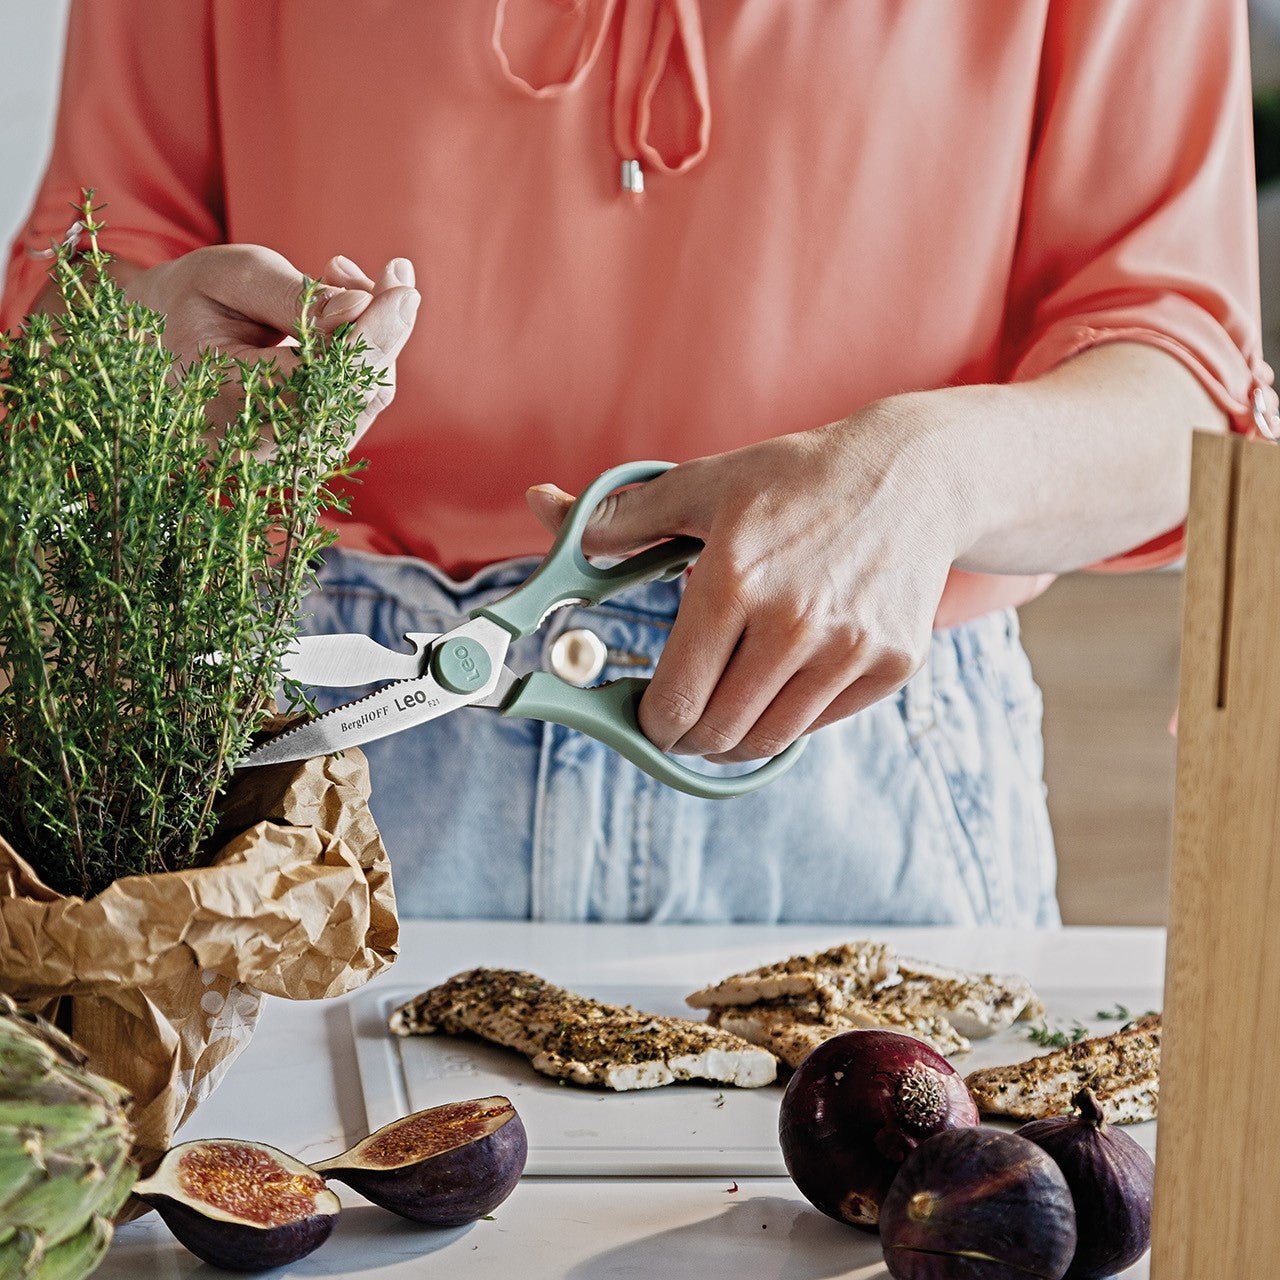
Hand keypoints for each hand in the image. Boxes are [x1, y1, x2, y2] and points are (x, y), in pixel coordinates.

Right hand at [123, 246, 420, 444]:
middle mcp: (257, 446)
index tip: (403, 287)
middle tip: (393, 273)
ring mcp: (286, 460)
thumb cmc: (194, 300)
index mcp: (222, 397)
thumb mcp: (231, 277)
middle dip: (384, 329)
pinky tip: (349, 316)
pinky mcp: (308, 454)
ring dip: (377, 341)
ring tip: (347, 281)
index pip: (318, 376)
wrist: (162, 344)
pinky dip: (367, 359)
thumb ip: (295, 296)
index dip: (368, 334)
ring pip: (364, 403)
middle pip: (353, 396)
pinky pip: (359, 407)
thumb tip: (360, 308)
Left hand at [527, 403, 964, 761]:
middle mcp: (793, 621)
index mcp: (732, 580)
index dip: (651, 721)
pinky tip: (785, 678)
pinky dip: (793, 716)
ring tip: (729, 706)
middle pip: (717, 734)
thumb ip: (618, 516)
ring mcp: (848, 647)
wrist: (910, 478)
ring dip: (737, 736)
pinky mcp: (891, 663)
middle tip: (685, 716)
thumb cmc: (792, 480)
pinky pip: (821, 724)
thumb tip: (540, 507)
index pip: (675, 701)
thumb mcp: (702, 486)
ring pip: (767, 740)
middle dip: (688, 735)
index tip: (649, 713)